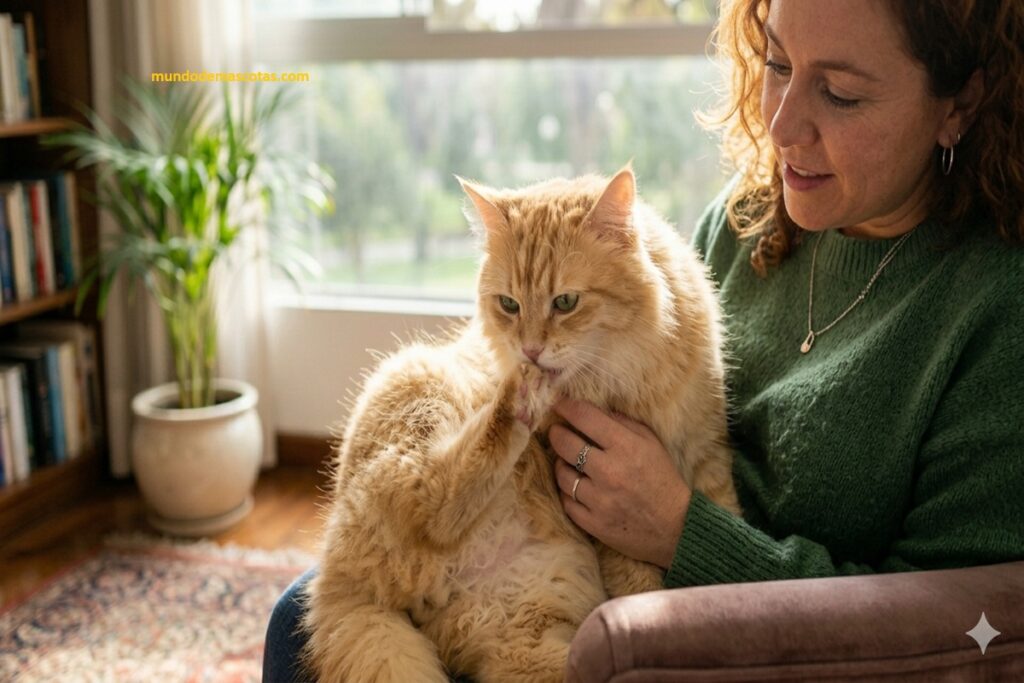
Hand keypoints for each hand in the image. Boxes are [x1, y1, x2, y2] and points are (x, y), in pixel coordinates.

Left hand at [549, 397, 690, 568]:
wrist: (675, 527)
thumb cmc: (663, 479)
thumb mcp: (651, 443)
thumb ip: (624, 423)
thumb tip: (595, 410)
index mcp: (626, 447)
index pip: (585, 418)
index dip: (566, 407)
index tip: (559, 403)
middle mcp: (610, 472)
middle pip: (565, 444)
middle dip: (557, 434)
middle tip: (556, 432)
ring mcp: (599, 500)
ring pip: (562, 474)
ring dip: (561, 464)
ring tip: (567, 461)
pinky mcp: (593, 523)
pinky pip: (566, 501)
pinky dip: (568, 492)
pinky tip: (575, 486)